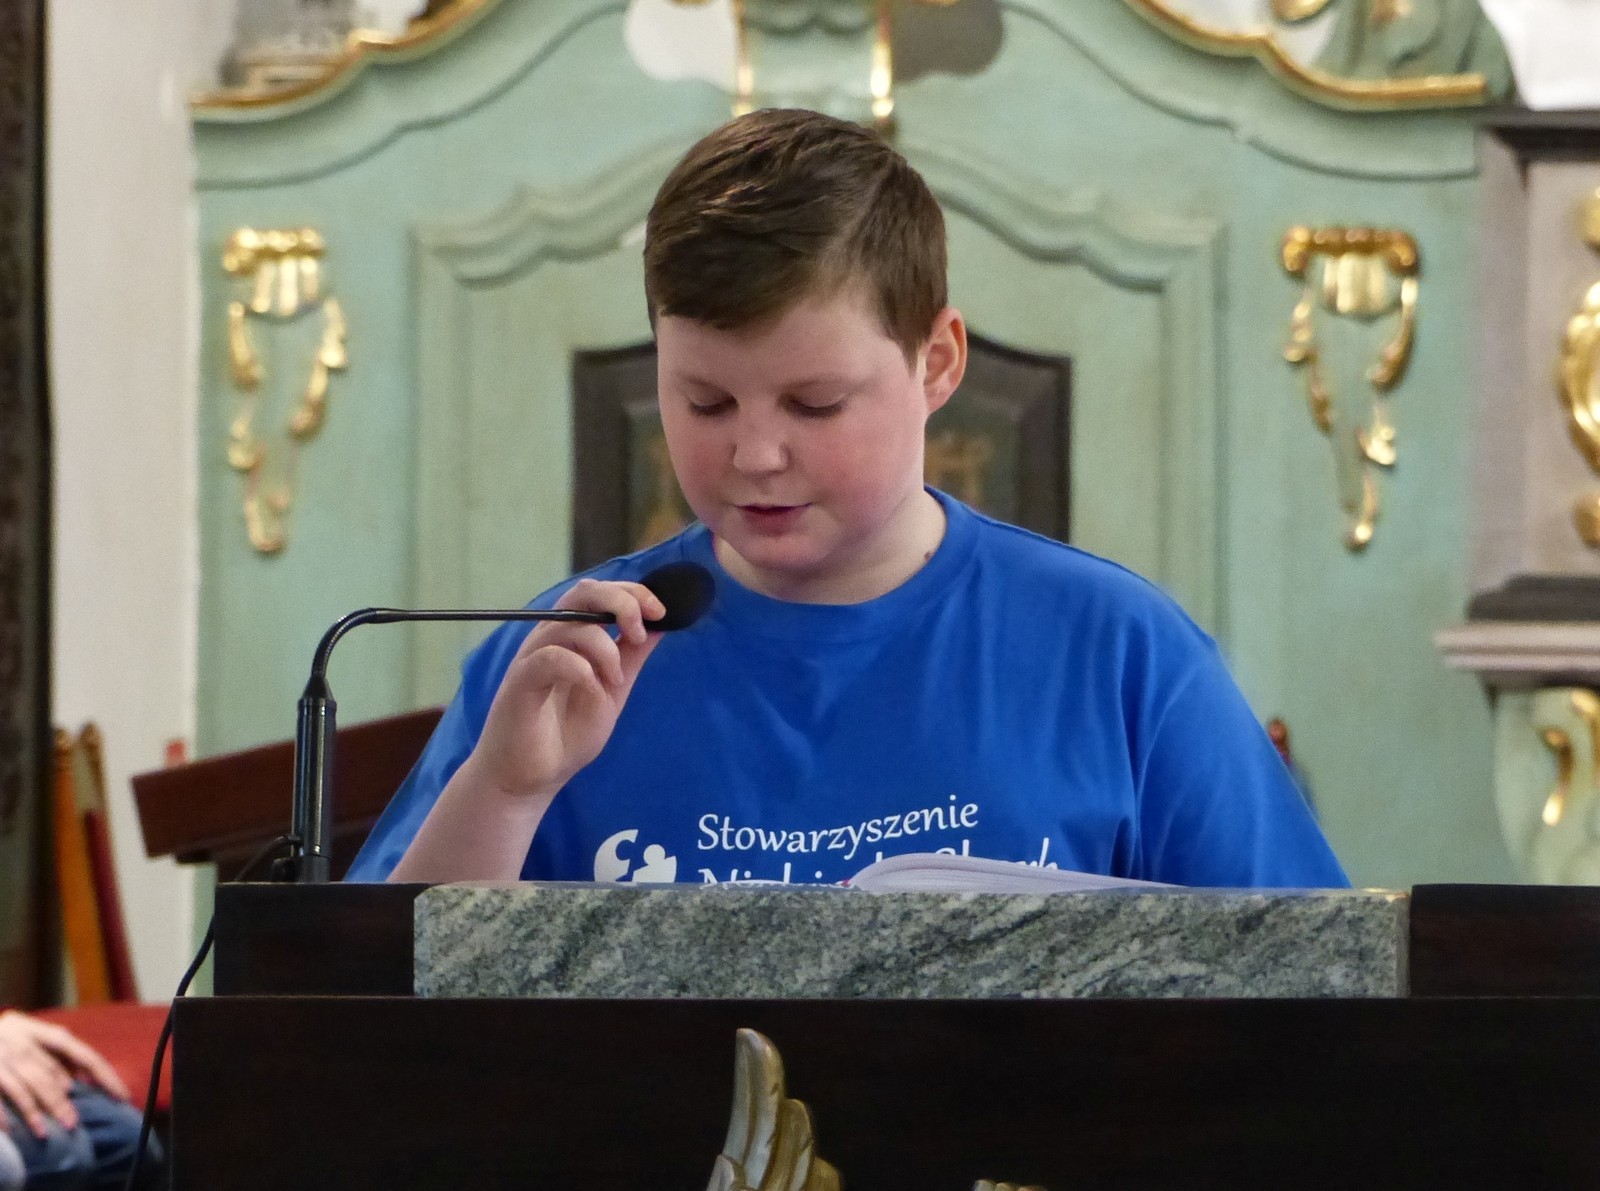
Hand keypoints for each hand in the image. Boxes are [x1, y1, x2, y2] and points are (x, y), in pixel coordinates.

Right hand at [0, 1010, 130, 1138]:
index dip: (103, 1074)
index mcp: (43, 1032)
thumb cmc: (8, 1036)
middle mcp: (22, 1041)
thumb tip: (78, 1081)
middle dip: (60, 1101)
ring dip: (36, 1111)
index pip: (81, 1053)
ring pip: (23, 1087)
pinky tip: (12, 1130)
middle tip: (72, 1123)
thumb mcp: (34, 1036)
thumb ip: (56, 1054)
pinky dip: (3, 1114)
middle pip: (48, 1074)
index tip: (119, 1095)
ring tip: (46, 1133)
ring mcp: (0, 1057)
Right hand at [467, 578, 665, 800]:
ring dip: (605, 648)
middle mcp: (550, 639)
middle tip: (639, 631)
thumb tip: (659, 624)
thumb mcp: (613, 691)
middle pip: (583, 593)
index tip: (661, 612)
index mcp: (571, 637)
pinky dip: (580, 669)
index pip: (599, 594)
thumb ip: (631, 657)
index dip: (632, 593)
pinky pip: (550, 657)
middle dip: (621, 602)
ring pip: (570, 625)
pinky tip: (592, 690)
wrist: (529, 778)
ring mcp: (532, 658)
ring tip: (615, 680)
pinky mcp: (520, 682)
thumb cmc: (566, 734)